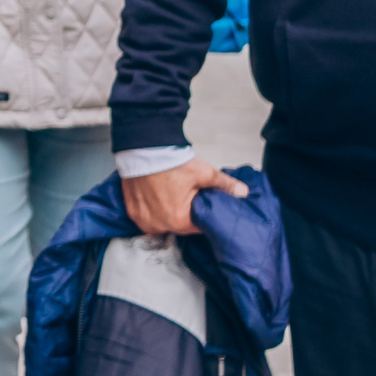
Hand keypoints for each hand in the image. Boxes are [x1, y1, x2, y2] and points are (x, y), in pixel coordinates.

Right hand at [121, 158, 249, 235]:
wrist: (143, 149)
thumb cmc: (172, 163)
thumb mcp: (204, 173)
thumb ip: (225, 185)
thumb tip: (244, 193)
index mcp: (178, 220)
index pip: (197, 226)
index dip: (202, 215)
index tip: (201, 203)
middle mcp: (159, 225)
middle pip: (179, 225)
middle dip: (184, 213)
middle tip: (186, 196)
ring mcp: (143, 220)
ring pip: (162, 223)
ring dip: (167, 214)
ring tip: (170, 196)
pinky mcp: (132, 212)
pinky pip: (146, 218)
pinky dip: (151, 211)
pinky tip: (156, 197)